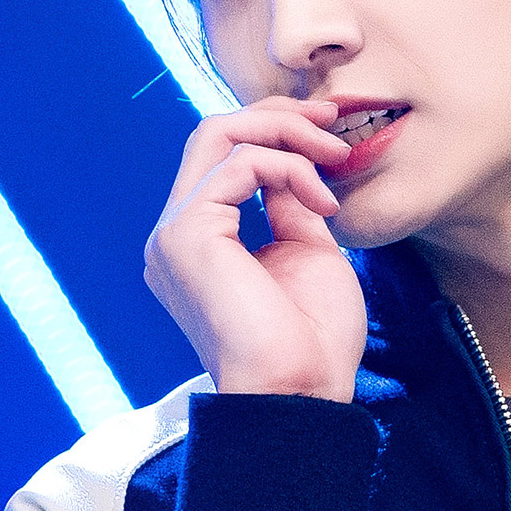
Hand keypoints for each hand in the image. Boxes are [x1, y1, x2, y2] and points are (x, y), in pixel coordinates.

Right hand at [144, 97, 368, 400]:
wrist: (302, 393)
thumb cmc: (312, 343)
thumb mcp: (309, 253)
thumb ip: (292, 204)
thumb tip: (294, 161)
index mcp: (202, 241)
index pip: (223, 155)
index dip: (276, 130)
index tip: (331, 133)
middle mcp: (177, 234)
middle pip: (213, 133)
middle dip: (278, 117)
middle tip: (333, 122)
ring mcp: (175, 234)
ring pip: (219, 135)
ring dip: (287, 134)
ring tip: (335, 157)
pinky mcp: (186, 236)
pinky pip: (238, 164)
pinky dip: (288, 168)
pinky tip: (323, 203)